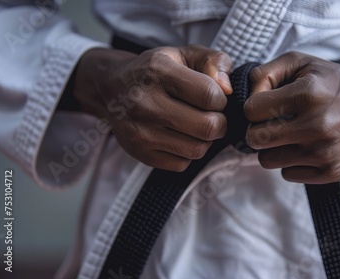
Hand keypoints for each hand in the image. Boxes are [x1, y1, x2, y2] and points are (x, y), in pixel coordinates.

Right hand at [72, 45, 232, 170]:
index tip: (215, 97)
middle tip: (213, 116)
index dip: (222, 99)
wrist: (112, 87)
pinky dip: (188, 153)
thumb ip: (215, 62)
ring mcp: (140, 131)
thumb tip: (228, 89)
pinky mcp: (140, 153)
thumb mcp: (186, 54)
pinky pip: (182, 164)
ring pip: (197, 149)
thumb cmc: (157, 70)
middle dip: (220, 123)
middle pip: (207, 127)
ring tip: (197, 126)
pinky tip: (181, 137)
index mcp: (159, 71)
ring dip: (206, 140)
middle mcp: (145, 102)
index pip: (210, 95)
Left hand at [244, 52, 339, 183]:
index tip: (265, 105)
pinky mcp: (331, 172)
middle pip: (254, 139)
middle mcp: (316, 125)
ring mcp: (324, 152)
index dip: (254, 106)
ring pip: (267, 160)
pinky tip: (305, 148)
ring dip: (273, 148)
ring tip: (289, 135)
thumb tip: (247, 96)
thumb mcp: (304, 63)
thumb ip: (266, 72)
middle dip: (257, 130)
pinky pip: (288, 174)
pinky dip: (291, 163)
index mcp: (308, 94)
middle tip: (271, 123)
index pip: (251, 110)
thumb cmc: (339, 83)